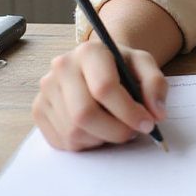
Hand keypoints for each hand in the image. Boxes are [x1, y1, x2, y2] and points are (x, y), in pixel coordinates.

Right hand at [32, 38, 167, 150]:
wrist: (98, 63)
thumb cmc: (122, 65)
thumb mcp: (145, 65)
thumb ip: (155, 84)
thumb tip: (156, 114)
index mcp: (89, 51)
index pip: (104, 88)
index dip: (128, 112)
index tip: (148, 123)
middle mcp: (61, 67)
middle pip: (84, 114)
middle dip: (114, 131)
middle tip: (132, 133)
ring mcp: (46, 89)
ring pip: (73, 132)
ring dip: (101, 139)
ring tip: (116, 128)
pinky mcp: (39, 110)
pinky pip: (62, 141)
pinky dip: (86, 143)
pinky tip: (98, 130)